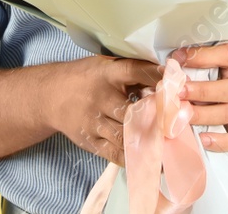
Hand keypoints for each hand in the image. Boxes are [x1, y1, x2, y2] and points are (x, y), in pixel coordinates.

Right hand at [48, 54, 165, 164]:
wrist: (49, 95)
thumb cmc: (85, 79)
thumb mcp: (104, 67)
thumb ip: (131, 72)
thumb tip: (166, 77)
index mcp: (106, 73)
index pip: (134, 71)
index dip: (155, 76)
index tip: (176, 82)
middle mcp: (100, 97)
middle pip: (131, 110)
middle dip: (156, 118)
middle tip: (178, 124)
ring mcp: (93, 121)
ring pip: (125, 135)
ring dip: (148, 142)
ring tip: (170, 148)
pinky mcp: (90, 140)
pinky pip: (114, 153)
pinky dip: (133, 158)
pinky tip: (150, 161)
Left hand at [173, 42, 227, 152]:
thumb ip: (220, 52)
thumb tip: (185, 55)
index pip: (223, 55)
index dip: (199, 56)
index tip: (178, 57)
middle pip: (222, 89)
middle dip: (197, 91)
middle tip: (176, 90)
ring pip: (223, 114)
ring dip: (200, 115)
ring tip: (179, 114)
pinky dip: (220, 142)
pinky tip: (203, 139)